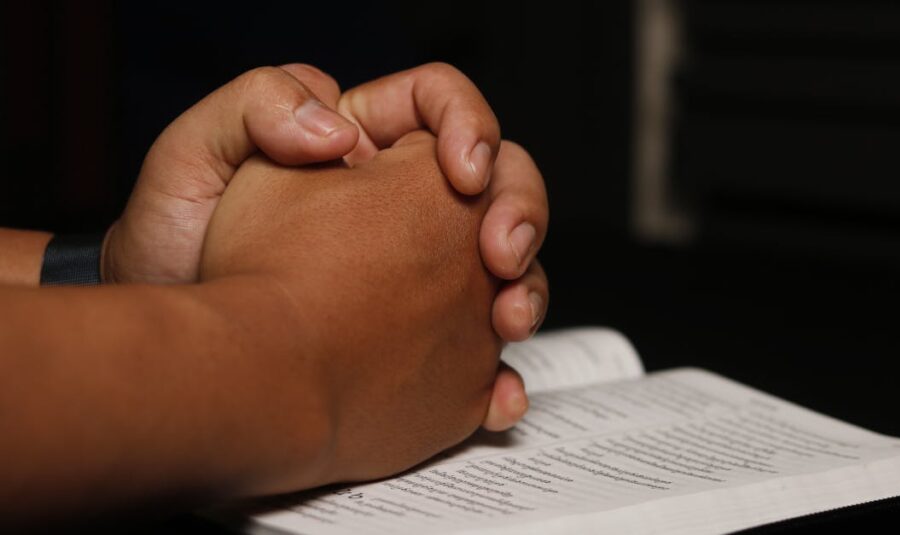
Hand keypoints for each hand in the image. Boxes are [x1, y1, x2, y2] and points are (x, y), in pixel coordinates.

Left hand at [200, 131, 498, 486]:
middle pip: (501, 183)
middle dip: (522, 212)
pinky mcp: (422, 342)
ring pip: (508, 266)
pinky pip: (481, 352)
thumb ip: (259, 104)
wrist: (171, 342)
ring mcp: (420, 278)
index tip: (462, 173)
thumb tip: (344, 133)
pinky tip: (497, 394)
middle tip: (499, 255)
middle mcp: (403, 207)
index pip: (442, 107)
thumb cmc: (172, 243)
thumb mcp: (195, 154)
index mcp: (362, 146)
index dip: (472, 126)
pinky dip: (501, 375)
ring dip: (527, 290)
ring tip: (507, 322)